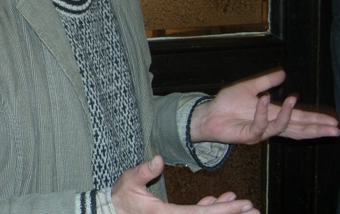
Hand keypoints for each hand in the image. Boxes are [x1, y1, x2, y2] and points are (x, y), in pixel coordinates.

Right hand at [112, 156, 258, 213]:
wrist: (113, 211)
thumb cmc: (121, 197)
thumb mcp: (128, 181)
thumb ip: (143, 171)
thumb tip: (158, 159)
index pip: (200, 213)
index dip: (223, 209)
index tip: (241, 204)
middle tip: (254, 210)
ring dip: (225, 211)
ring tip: (244, 205)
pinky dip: (210, 208)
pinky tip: (220, 199)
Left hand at [189, 69, 339, 143]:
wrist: (208, 114)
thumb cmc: (227, 103)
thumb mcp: (249, 87)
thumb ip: (266, 81)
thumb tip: (284, 72)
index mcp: (273, 114)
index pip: (300, 118)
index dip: (316, 120)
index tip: (334, 122)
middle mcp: (270, 125)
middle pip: (298, 128)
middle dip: (316, 128)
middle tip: (334, 128)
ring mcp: (260, 132)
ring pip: (282, 128)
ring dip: (289, 114)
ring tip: (293, 99)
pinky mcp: (248, 135)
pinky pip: (259, 125)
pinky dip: (262, 113)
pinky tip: (263, 100)